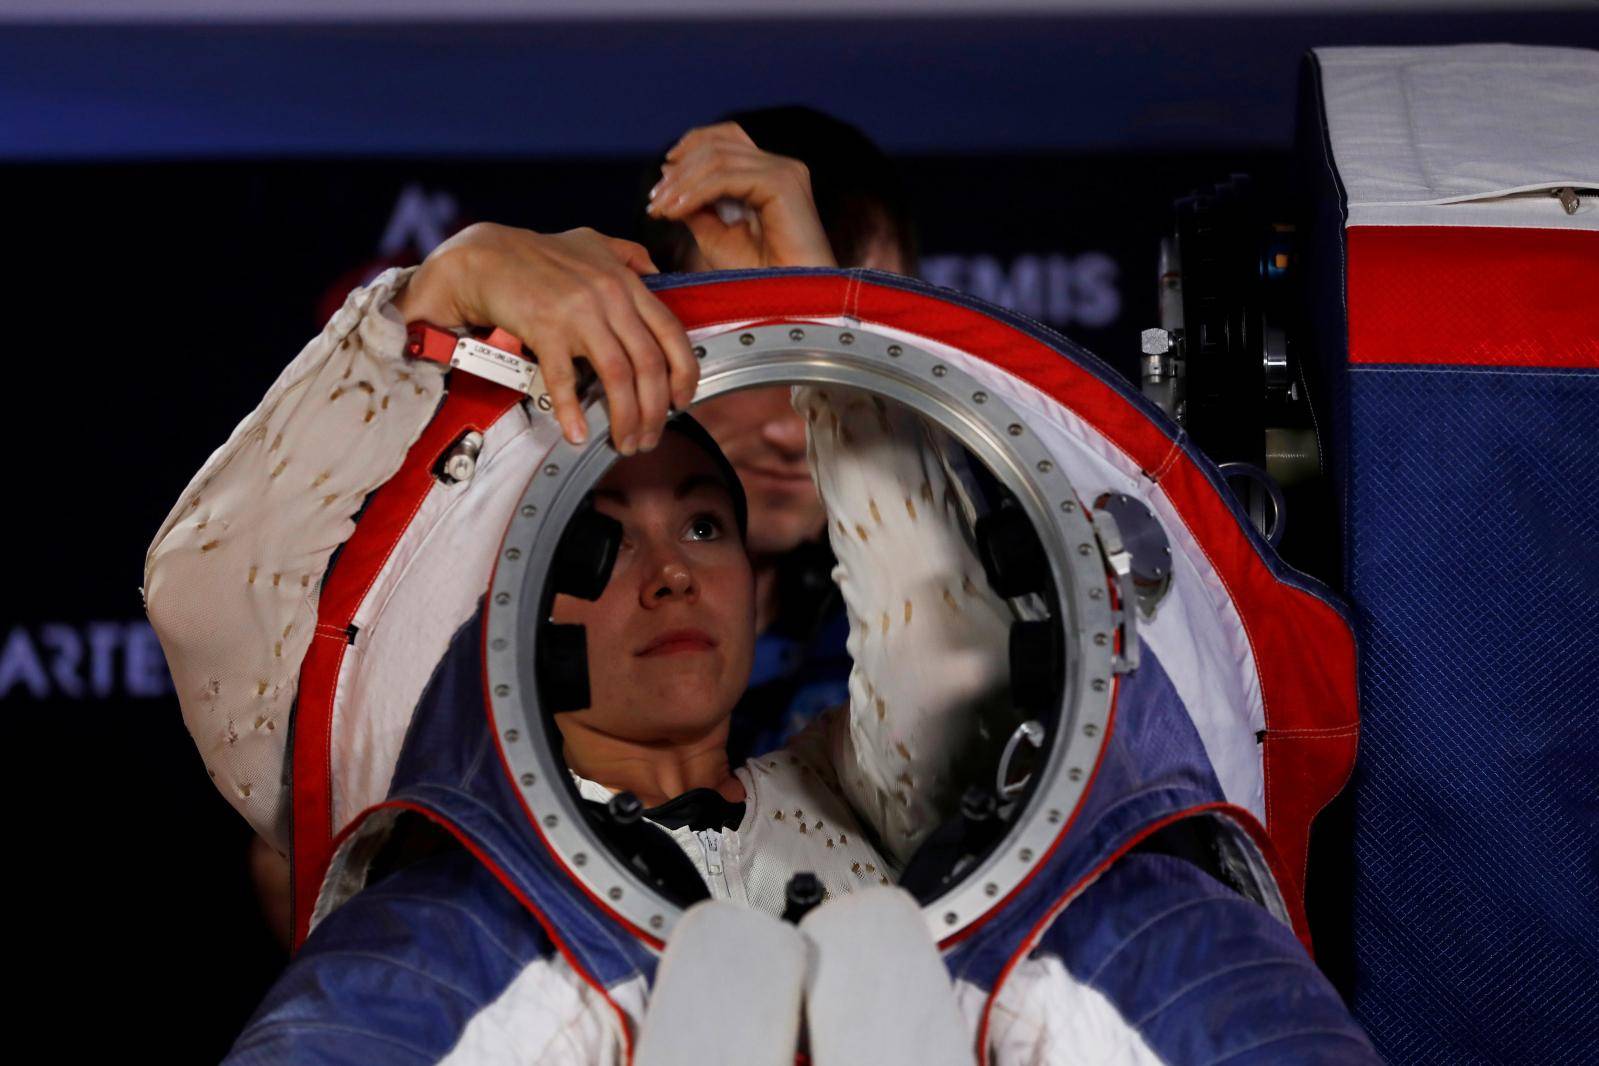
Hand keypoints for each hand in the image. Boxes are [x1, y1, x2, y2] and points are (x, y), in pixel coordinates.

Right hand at [393, 223, 696, 454]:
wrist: (486, 257)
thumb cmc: (537, 254)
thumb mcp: (593, 243)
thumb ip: (629, 255)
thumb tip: (654, 271)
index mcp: (626, 283)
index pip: (672, 333)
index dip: (683, 373)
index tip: (682, 401)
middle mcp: (609, 297)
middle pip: (648, 364)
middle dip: (655, 410)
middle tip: (650, 436)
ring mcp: (578, 313)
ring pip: (618, 376)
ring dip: (626, 418)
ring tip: (625, 441)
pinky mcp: (545, 329)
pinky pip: (565, 379)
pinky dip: (572, 411)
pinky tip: (577, 433)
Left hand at [646, 123, 836, 270]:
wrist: (789, 304)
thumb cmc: (758, 278)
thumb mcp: (715, 235)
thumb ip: (696, 205)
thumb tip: (669, 176)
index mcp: (768, 176)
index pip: (724, 140)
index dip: (689, 149)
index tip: (661, 183)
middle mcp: (780, 168)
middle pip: (717, 145)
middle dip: (679, 171)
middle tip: (654, 201)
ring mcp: (784, 172)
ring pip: (717, 158)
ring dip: (681, 183)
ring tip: (660, 209)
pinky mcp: (782, 183)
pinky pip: (726, 177)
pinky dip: (695, 192)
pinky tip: (677, 212)